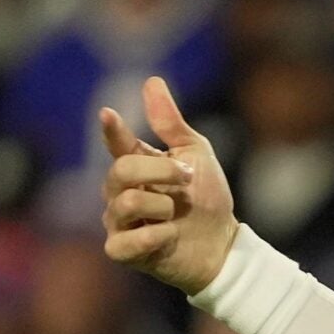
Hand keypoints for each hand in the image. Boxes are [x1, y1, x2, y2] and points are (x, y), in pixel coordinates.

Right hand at [100, 75, 236, 294]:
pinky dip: (154, 236)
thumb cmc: (207, 200)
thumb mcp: (196, 156)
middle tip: (187, 178)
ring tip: (177, 215)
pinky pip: (123, 242)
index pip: (116, 143)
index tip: (109, 115)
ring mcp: (119, 222)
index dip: (112, 130)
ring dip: (163, 206)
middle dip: (160, 171)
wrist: (224, 246)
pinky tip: (169, 236)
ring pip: (127, 203)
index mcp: (135, 166)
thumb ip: (171, 124)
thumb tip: (152, 81)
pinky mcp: (124, 251)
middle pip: (122, 170)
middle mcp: (120, 192)